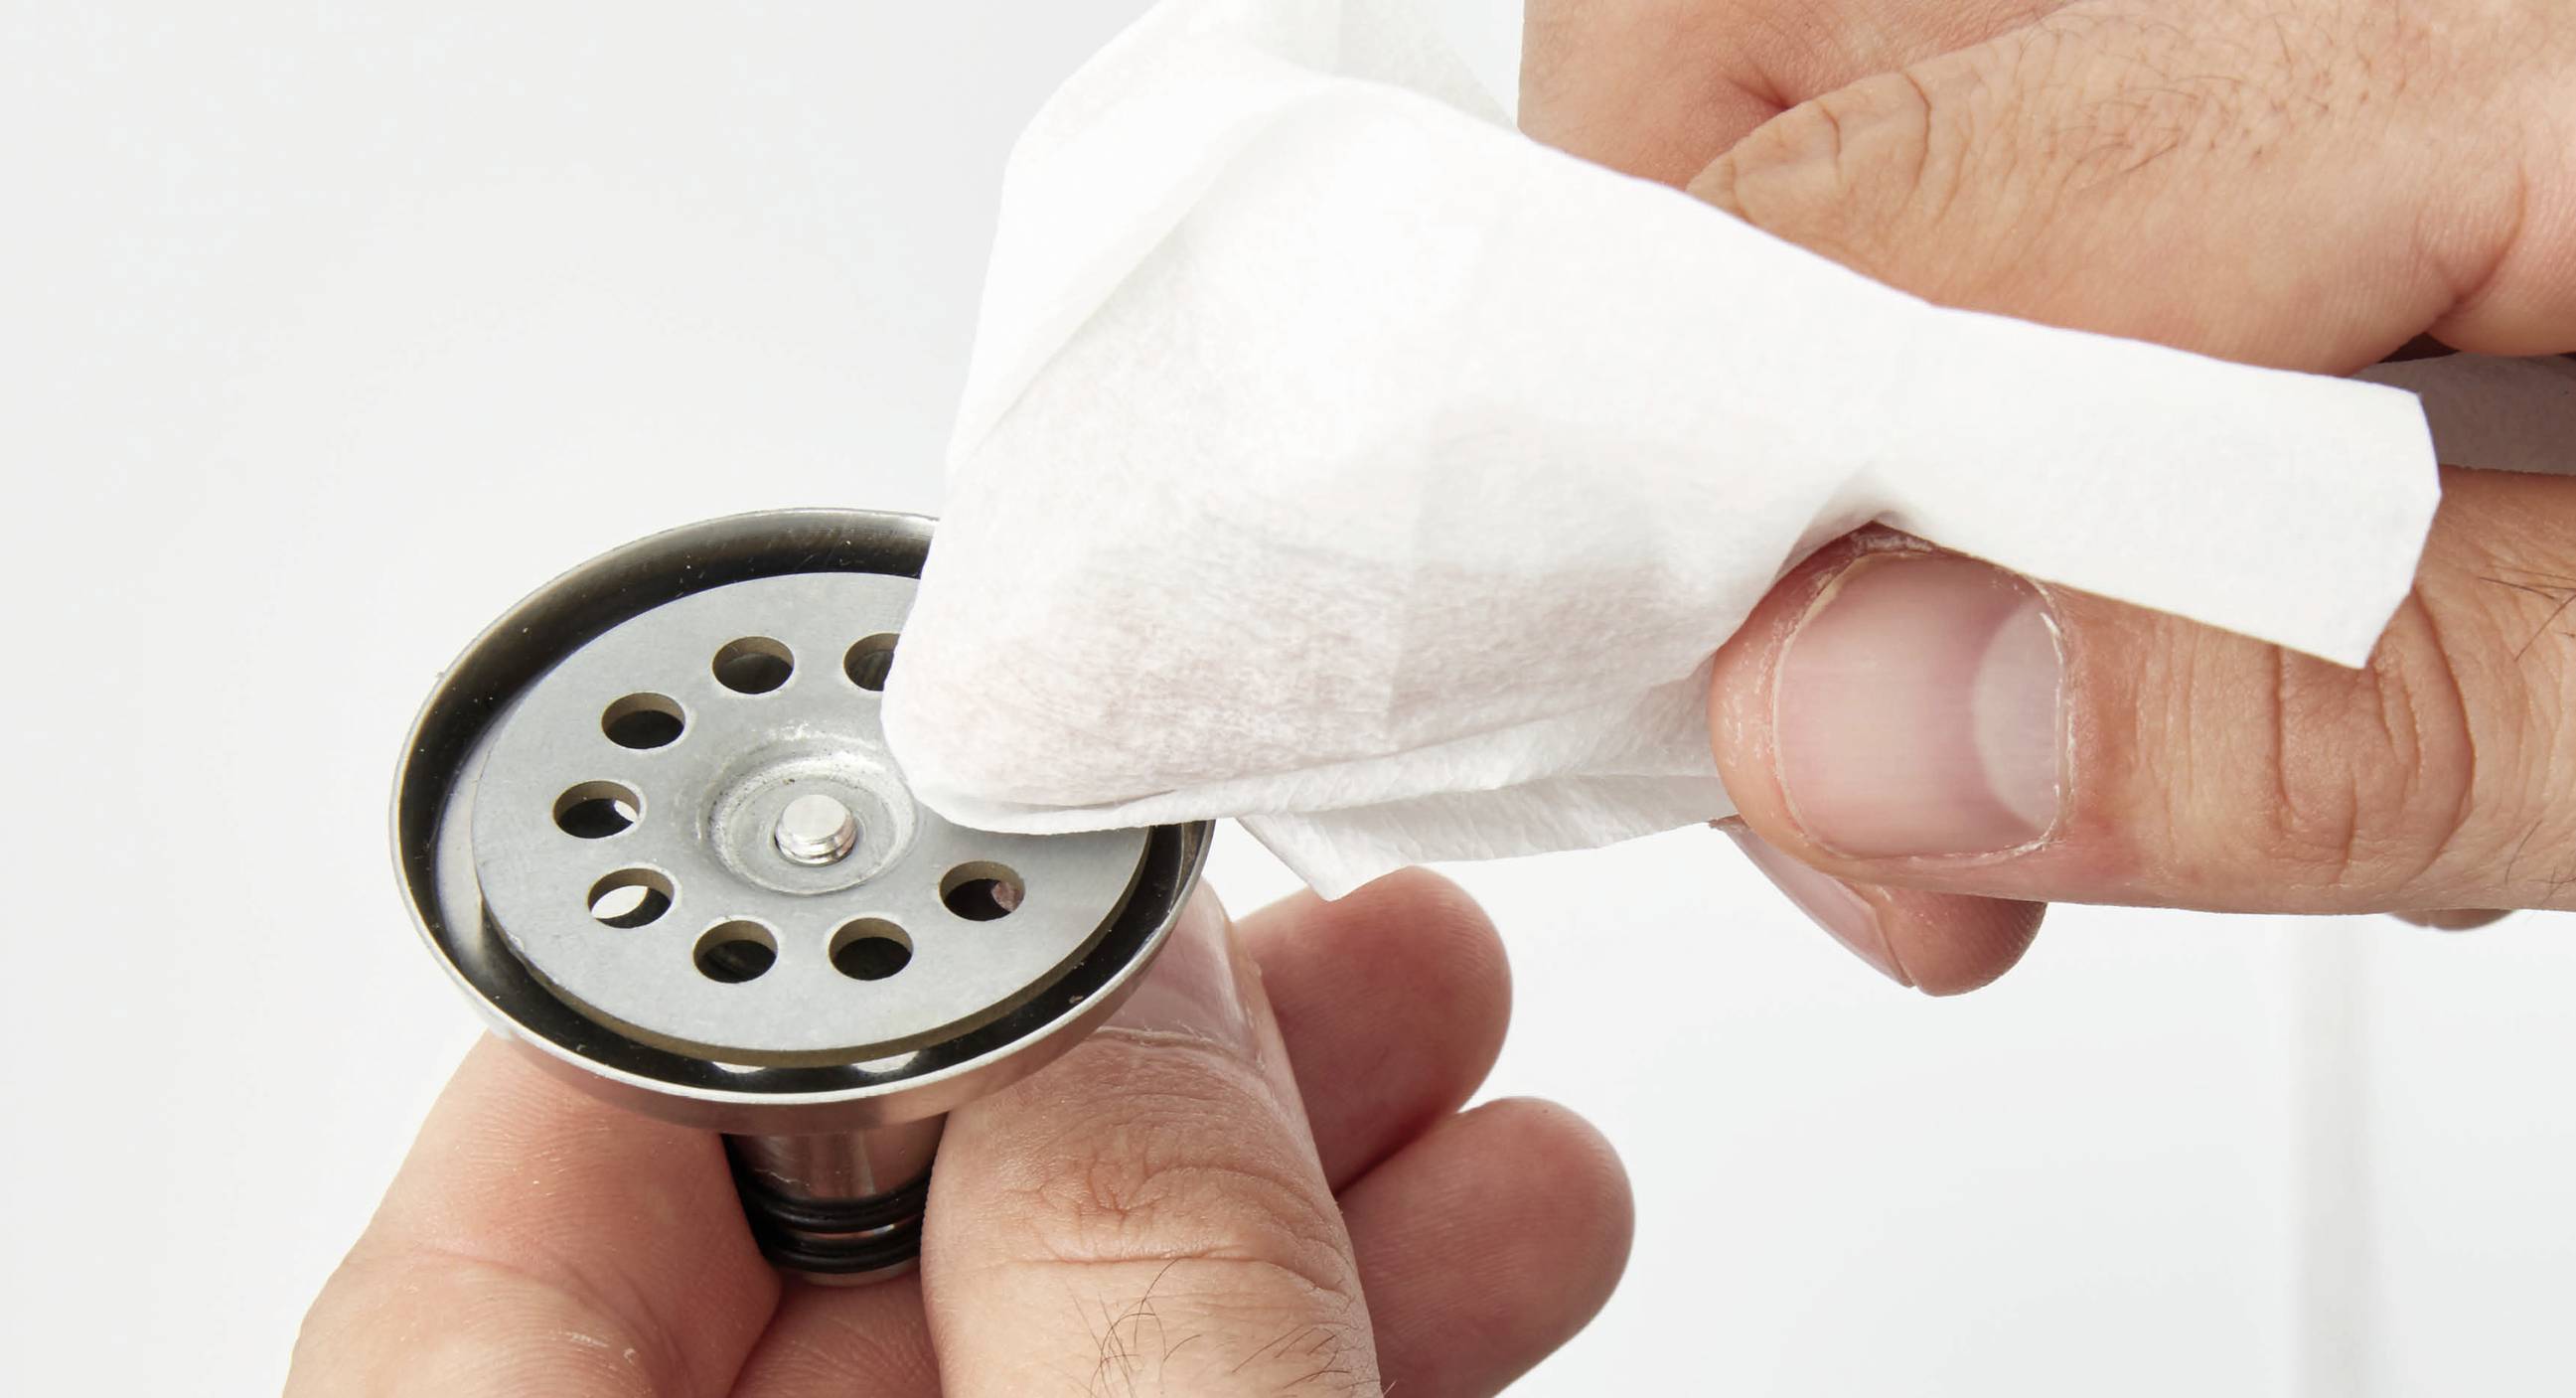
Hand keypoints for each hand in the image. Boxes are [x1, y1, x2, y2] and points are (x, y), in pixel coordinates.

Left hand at [290, 872, 1629, 1395]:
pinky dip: (1320, 1336)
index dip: (812, 908)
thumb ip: (1128, 1258)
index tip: (1022, 765)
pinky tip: (1489, 1245)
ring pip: (1039, 1329)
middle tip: (1310, 908)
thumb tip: (1141, 979)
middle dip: (1135, 1036)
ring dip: (1289, 1179)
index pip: (578, 1117)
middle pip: (844, 1214)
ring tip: (1478, 1062)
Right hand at [1527, 0, 2575, 993]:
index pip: (1957, 156)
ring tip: (2131, 680)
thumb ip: (2382, 714)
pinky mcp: (2431, 60)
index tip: (1813, 788)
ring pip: (1899, 92)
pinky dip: (2030, 393)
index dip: (1771, 475)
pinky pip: (2062, 158)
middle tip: (1907, 738)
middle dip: (1761, 405)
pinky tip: (2232, 565)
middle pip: (1831, 39)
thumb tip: (1867, 723)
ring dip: (1888, 417)